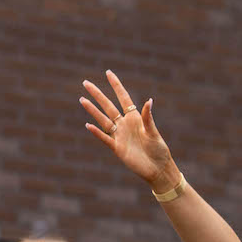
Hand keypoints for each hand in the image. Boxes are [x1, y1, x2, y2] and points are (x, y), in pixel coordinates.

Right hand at [81, 71, 179, 192]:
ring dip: (93, 110)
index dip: (116, 85)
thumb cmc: (159, 150)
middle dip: (98, 94)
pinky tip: (88, 125)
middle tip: (86, 82)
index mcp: (135, 118)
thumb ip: (148, 117)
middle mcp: (125, 124)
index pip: (123, 98)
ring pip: (103, 120)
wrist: (158, 168)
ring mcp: (120, 135)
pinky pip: (105, 138)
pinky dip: (97, 132)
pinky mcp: (117, 148)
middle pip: (108, 106)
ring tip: (82, 99)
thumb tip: (149, 101)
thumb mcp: (154, 132)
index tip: (108, 73)